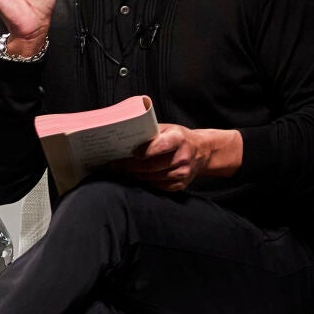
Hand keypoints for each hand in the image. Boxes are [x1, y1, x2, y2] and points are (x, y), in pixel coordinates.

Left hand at [114, 124, 241, 191]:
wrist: (202, 152)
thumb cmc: (178, 138)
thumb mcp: (168, 128)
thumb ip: (150, 133)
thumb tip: (125, 138)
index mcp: (178, 139)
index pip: (161, 146)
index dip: (145, 151)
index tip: (130, 153)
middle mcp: (182, 157)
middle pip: (151, 166)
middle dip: (128, 166)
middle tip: (112, 166)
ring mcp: (182, 173)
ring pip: (151, 178)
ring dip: (132, 176)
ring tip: (117, 171)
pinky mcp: (180, 185)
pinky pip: (156, 185)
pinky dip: (143, 181)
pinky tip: (132, 177)